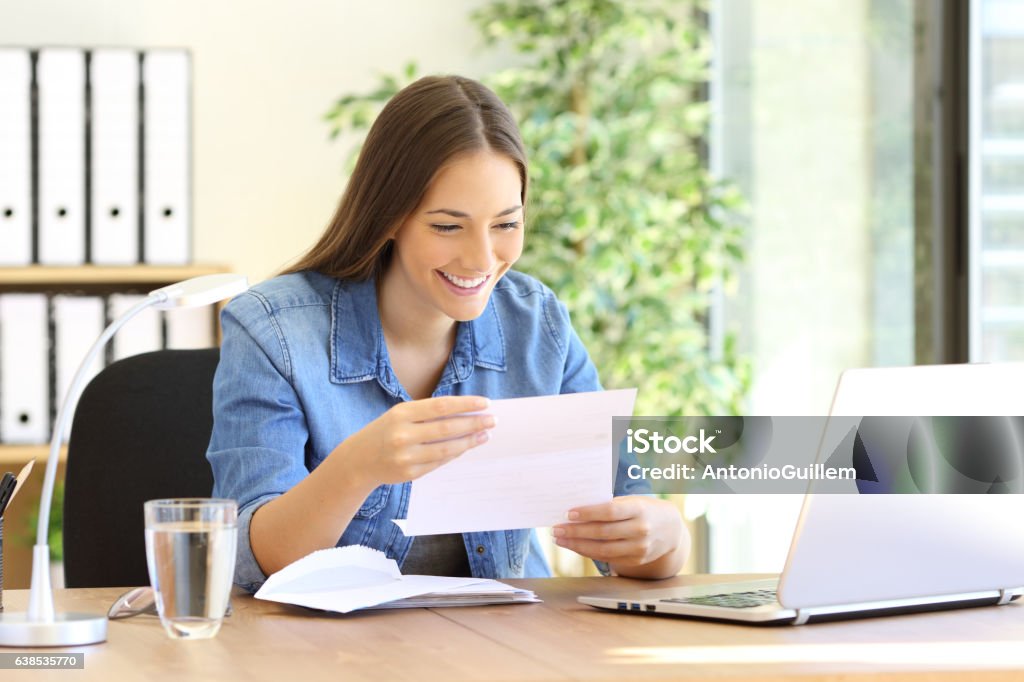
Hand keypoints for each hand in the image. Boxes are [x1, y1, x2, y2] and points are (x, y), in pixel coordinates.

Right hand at [337, 395, 494, 486]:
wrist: (358, 460)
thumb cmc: (385, 431)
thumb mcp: (400, 414)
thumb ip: (428, 413)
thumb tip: (466, 413)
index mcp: (402, 413)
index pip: (442, 406)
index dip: (466, 405)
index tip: (486, 403)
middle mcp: (403, 434)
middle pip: (448, 428)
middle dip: (474, 424)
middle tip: (493, 420)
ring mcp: (407, 456)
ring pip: (447, 448)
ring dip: (470, 441)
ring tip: (486, 435)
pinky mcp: (410, 473)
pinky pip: (440, 462)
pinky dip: (456, 453)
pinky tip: (467, 446)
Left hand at [551, 496, 686, 575]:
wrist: (671, 529)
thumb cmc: (644, 510)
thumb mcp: (633, 501)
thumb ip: (611, 506)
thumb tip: (577, 512)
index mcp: (639, 509)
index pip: (609, 511)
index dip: (588, 513)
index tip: (568, 513)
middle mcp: (640, 530)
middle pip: (602, 532)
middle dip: (576, 531)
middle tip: (557, 529)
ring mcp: (639, 548)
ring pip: (602, 549)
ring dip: (577, 545)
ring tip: (561, 539)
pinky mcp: (636, 560)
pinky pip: (607, 558)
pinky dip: (589, 552)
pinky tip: (576, 547)